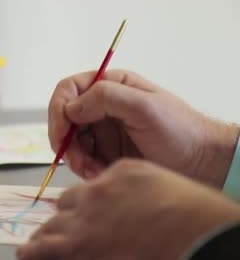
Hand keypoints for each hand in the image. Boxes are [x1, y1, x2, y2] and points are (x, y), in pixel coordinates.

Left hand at [16, 159, 239, 259]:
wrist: (201, 247)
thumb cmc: (203, 223)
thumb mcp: (176, 193)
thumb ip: (152, 196)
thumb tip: (152, 210)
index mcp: (124, 173)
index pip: (96, 184)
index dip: (94, 201)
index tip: (94, 211)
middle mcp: (98, 191)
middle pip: (69, 201)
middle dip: (69, 214)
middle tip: (70, 228)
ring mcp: (83, 218)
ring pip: (52, 224)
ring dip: (49, 235)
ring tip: (42, 243)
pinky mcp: (74, 248)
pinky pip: (41, 249)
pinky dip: (33, 254)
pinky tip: (29, 257)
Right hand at [49, 69, 238, 187]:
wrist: (202, 164)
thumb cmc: (181, 132)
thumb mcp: (146, 108)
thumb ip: (107, 98)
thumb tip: (71, 106)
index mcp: (111, 86)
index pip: (68, 90)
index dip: (58, 110)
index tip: (61, 134)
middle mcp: (102, 106)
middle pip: (63, 119)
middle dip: (66, 141)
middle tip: (77, 161)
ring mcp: (103, 130)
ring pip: (70, 142)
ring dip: (76, 159)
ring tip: (94, 171)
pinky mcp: (105, 152)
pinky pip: (81, 160)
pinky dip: (85, 169)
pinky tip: (100, 173)